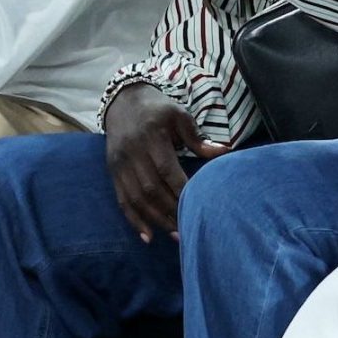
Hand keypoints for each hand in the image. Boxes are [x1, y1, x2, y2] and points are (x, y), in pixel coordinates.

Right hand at [104, 81, 228, 239]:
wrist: (123, 101)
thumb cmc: (157, 109)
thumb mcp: (179, 115)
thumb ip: (197, 138)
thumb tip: (224, 152)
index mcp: (151, 136)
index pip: (167, 170)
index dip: (181, 191)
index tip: (198, 207)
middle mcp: (132, 152)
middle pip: (151, 188)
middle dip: (170, 211)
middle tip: (190, 228)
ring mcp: (120, 163)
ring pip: (136, 198)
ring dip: (155, 220)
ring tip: (175, 235)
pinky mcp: (113, 172)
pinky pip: (122, 200)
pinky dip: (134, 220)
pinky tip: (147, 236)